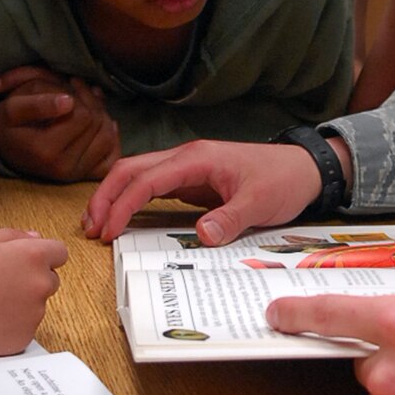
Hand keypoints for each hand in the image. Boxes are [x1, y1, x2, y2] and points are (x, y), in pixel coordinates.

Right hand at [0, 66, 119, 182]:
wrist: (8, 150)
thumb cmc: (10, 124)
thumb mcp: (12, 107)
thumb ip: (38, 102)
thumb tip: (69, 102)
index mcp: (45, 151)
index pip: (81, 115)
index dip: (78, 92)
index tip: (67, 82)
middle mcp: (63, 168)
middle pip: (96, 122)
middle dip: (89, 100)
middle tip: (75, 89)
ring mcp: (77, 174)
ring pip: (108, 135)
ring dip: (100, 113)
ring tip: (83, 103)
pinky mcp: (87, 175)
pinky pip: (113, 155)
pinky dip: (111, 136)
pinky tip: (96, 124)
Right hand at [0, 228, 68, 360]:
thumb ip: (13, 236)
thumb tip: (34, 237)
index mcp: (30, 256)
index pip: (59, 253)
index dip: (42, 255)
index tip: (28, 261)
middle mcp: (38, 285)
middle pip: (50, 280)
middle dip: (31, 279)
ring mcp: (32, 315)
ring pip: (36, 306)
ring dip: (20, 303)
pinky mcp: (22, 340)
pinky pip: (24, 328)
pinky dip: (10, 325)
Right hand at [83, 141, 324, 243]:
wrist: (303, 168)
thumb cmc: (282, 179)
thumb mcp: (260, 203)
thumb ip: (230, 219)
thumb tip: (201, 236)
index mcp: (197, 158)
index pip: (147, 179)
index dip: (123, 205)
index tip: (108, 230)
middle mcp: (186, 158)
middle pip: (131, 170)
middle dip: (106, 197)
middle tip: (91, 229)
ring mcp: (187, 167)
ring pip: (138, 175)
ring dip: (114, 197)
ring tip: (97, 225)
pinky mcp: (192, 180)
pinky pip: (153, 186)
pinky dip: (132, 200)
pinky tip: (123, 218)